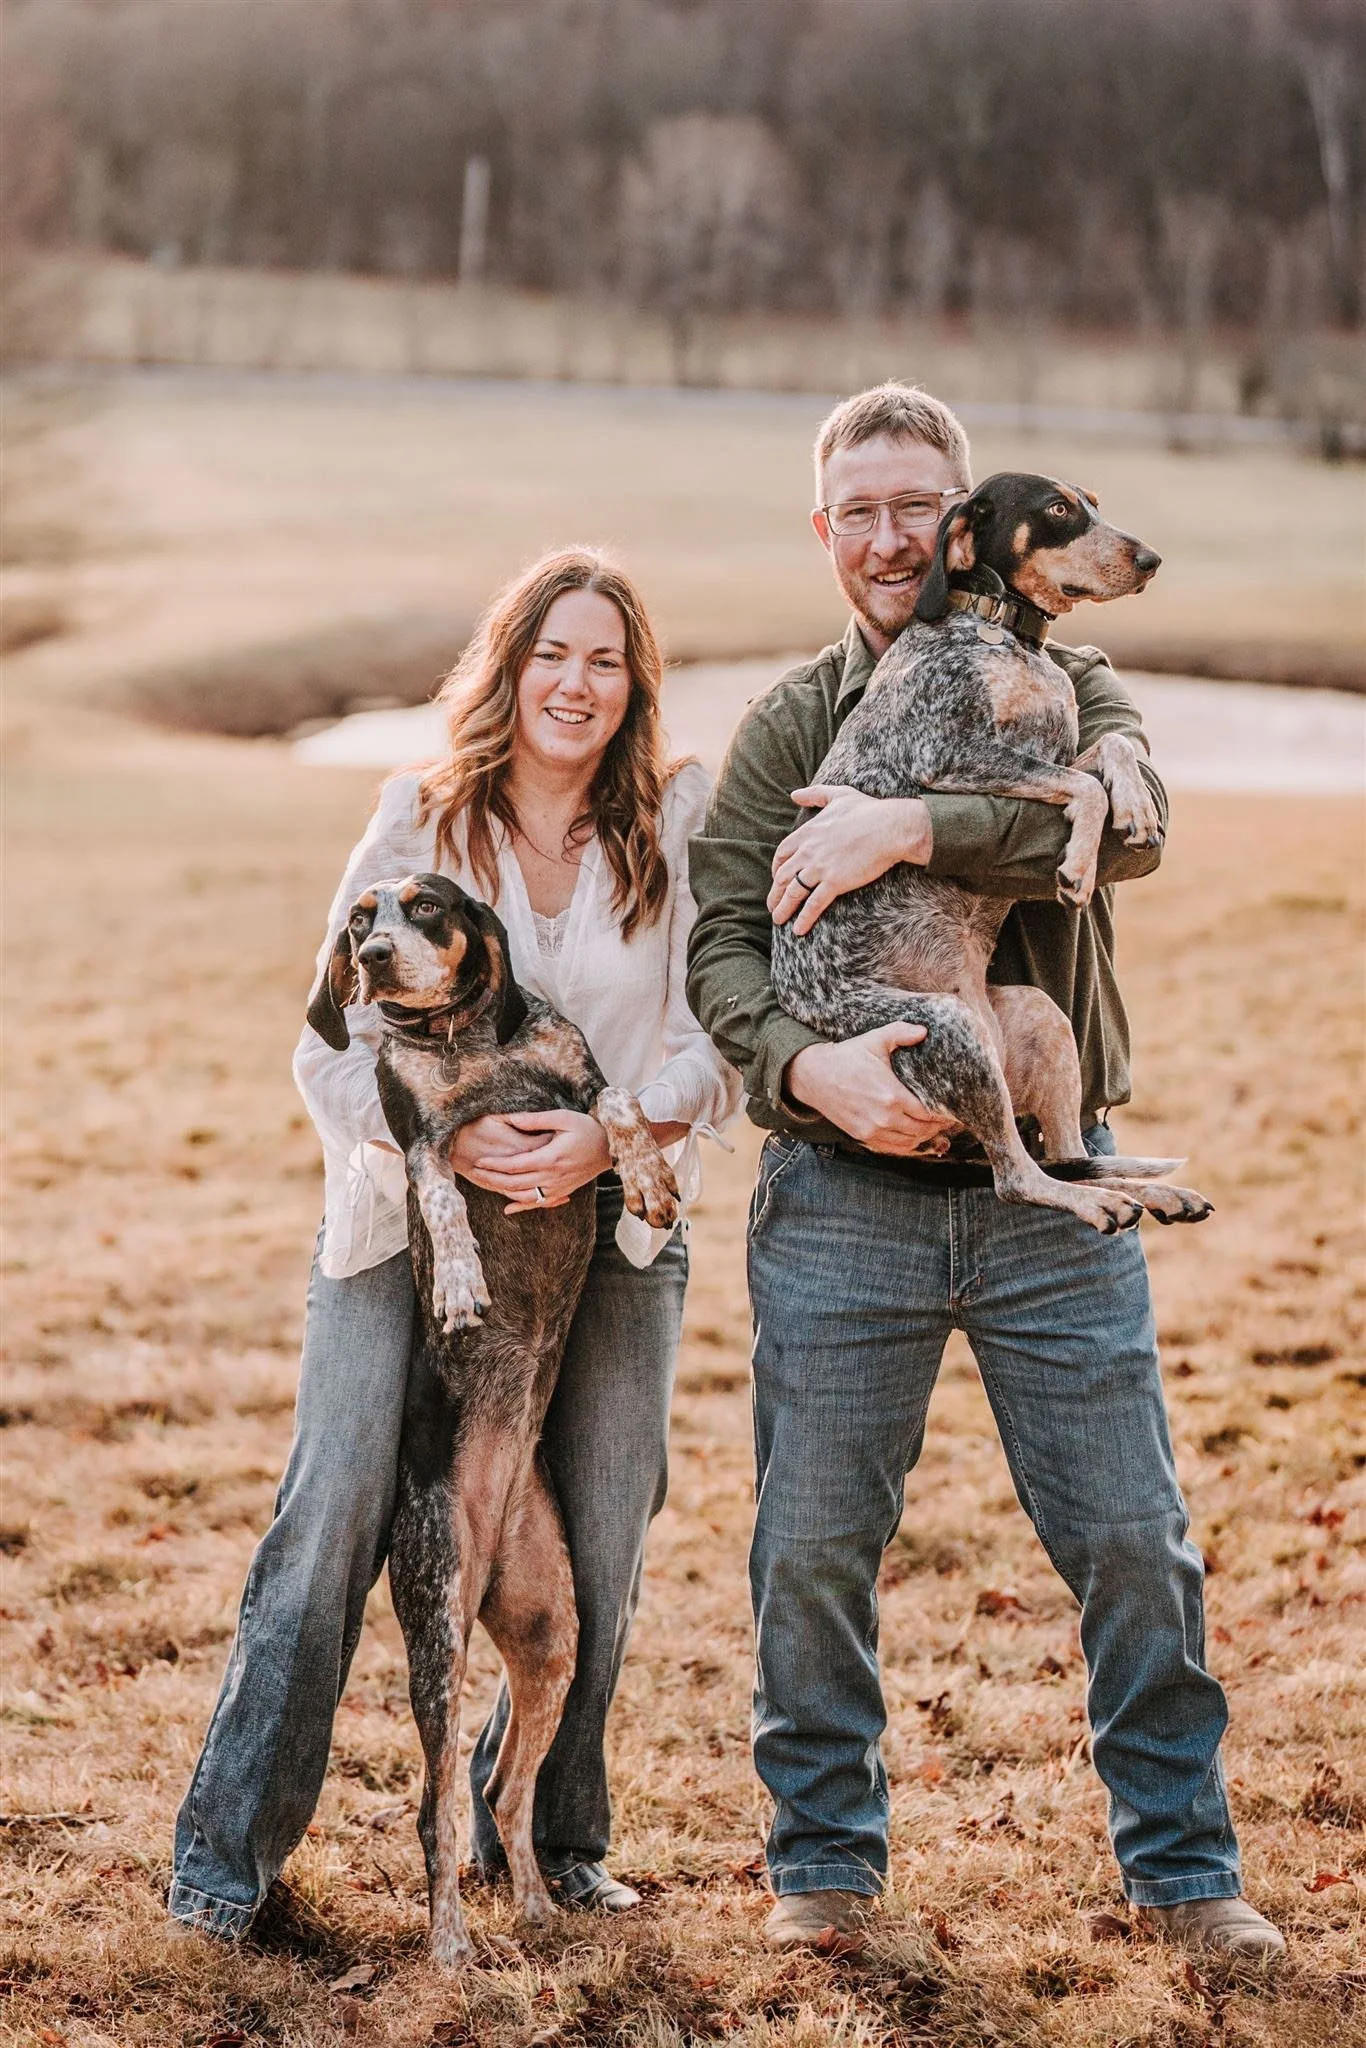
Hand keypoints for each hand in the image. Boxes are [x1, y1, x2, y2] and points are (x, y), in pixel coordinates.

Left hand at [461, 1109, 610, 1213]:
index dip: (495, 1164)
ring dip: (503, 1192)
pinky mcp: (562, 1192)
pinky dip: (522, 1206)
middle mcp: (553, 1177)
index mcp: (551, 1157)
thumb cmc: (587, 1129)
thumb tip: (513, 1119)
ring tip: (485, 1184)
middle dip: (492, 1178)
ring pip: (524, 1196)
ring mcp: (558, 1187)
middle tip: (474, 1172)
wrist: (610, 1148)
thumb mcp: (564, 1117)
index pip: (515, 1165)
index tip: (479, 1160)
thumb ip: (537, 1120)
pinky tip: (508, 1209)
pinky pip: (539, 1203)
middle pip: (515, 1183)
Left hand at [769, 785, 932, 933]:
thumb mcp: (838, 795)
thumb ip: (815, 794)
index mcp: (807, 832)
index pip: (782, 854)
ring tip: (778, 919)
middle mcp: (808, 851)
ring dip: (783, 908)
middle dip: (775, 893)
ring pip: (793, 892)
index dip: (777, 868)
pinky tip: (798, 929)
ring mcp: (820, 867)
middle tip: (772, 905)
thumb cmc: (868, 810)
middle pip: (782, 876)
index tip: (777, 878)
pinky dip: (803, 918)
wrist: (890, 827)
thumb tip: (795, 794)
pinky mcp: (834, 882)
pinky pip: (813, 904)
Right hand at [785, 1024, 958, 1155]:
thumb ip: (901, 1033)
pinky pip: (892, 1148)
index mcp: (892, 1096)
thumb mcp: (874, 1040)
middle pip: (922, 1131)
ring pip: (909, 1142)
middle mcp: (884, 1118)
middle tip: (945, 1119)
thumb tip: (924, 1031)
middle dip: (936, 1126)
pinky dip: (905, 1144)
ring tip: (931, 1127)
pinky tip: (911, 1136)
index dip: (942, 1114)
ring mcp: (872, 1130)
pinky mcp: (863, 1136)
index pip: (927, 1113)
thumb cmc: (846, 1057)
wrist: (814, 1076)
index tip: (951, 1110)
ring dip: (923, 1137)